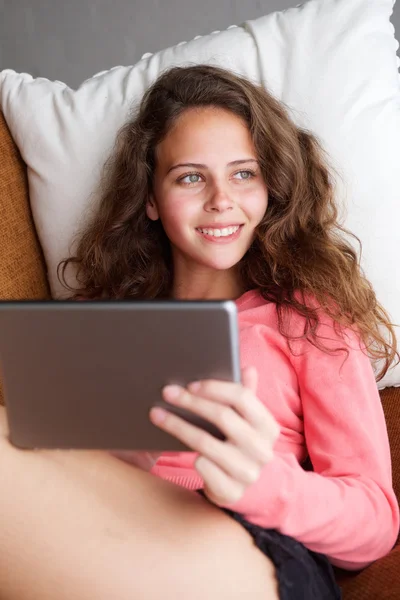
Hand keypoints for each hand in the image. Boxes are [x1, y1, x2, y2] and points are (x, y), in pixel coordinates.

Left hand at [149, 367, 279, 505]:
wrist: (244, 487)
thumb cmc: (240, 444)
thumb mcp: (247, 421)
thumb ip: (246, 394)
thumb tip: (248, 368)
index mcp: (268, 426)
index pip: (242, 397)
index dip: (214, 388)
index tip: (190, 384)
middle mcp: (262, 449)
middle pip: (222, 416)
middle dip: (190, 402)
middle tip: (167, 393)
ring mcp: (247, 472)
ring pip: (205, 442)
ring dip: (177, 425)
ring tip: (157, 414)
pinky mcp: (231, 491)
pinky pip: (202, 467)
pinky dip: (190, 455)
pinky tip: (175, 447)